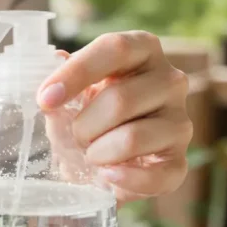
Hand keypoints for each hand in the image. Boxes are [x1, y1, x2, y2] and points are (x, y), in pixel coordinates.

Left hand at [38, 31, 191, 201]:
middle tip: (75, 136)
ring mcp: (180, 122)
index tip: (45, 99)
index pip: (116, 48)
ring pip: (132, 138)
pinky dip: (123, 179)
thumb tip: (56, 58)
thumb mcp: (68, 95)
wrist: (98, 164)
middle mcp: (170, 81)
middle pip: (121, 99)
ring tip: (92, 155)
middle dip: (84, 126)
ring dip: (98, 153)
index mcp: (142, 51)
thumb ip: (61, 79)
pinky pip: (155, 176)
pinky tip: (107, 175)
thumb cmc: (86, 116)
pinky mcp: (179, 162)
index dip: (77, 73)